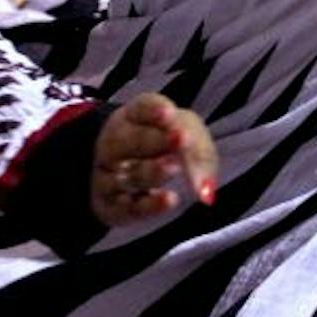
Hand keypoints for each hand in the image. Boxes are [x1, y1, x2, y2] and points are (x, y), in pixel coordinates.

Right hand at [90, 92, 216, 227]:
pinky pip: (129, 207)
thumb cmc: (162, 147)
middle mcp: (115, 145)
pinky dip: (150, 205)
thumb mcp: (186, 136)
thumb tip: (207, 187)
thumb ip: (199, 152)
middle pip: (133, 140)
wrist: (117, 182)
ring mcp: (109, 177)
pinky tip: (170, 199)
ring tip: (173, 167)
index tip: (169, 113)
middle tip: (180, 139)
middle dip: (157, 140)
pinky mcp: (111, 207)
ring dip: (153, 171)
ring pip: (132, 174)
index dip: (154, 110)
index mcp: (132, 118)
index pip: (141, 109)